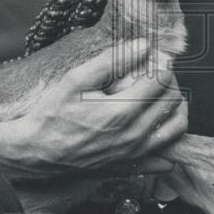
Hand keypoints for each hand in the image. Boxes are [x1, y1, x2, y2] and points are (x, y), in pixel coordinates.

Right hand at [0, 40, 187, 179]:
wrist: (37, 152)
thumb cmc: (53, 115)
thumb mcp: (76, 80)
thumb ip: (110, 61)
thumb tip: (142, 46)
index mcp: (121, 111)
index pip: (162, 80)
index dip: (162, 63)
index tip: (155, 56)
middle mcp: (134, 135)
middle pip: (172, 101)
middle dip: (169, 81)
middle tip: (156, 72)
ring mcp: (135, 155)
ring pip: (177, 128)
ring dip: (177, 107)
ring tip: (163, 95)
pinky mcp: (132, 167)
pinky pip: (166, 157)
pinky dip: (170, 140)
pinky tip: (157, 126)